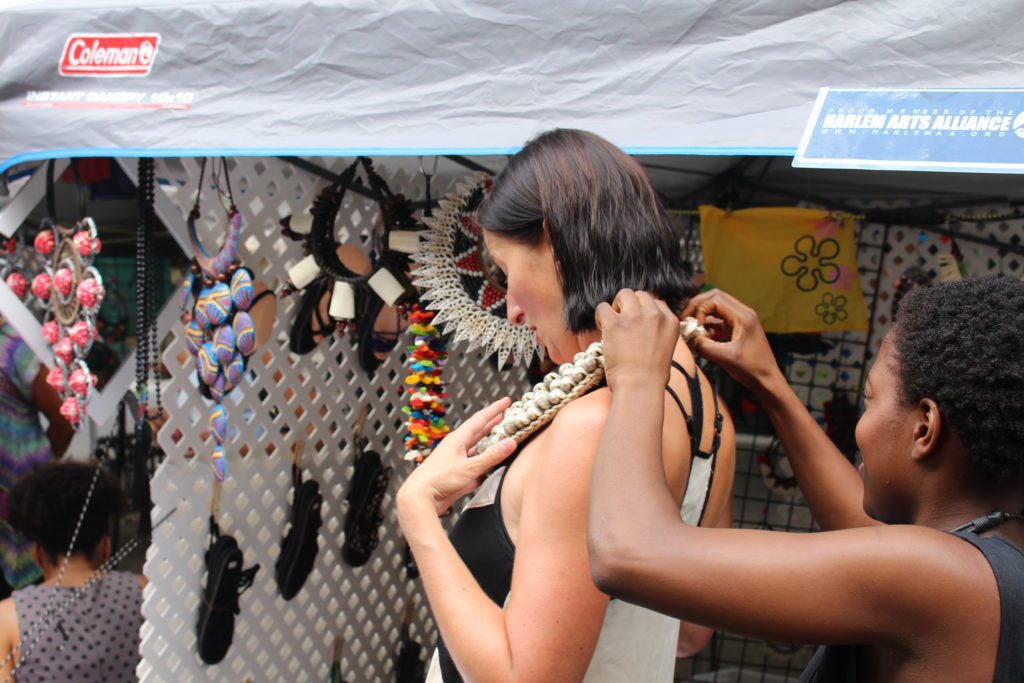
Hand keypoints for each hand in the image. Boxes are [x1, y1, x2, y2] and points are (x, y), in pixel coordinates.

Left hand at [397, 397, 517, 515]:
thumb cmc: (437, 479)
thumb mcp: (469, 467)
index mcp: (457, 439)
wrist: (420, 498)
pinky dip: (485, 466)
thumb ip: (491, 456)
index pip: (480, 419)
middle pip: (479, 432)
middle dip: (493, 424)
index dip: (495, 410)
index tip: (506, 401)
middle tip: (507, 417)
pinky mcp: (457, 475)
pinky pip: (475, 467)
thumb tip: (510, 443)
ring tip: (503, 440)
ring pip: (477, 449)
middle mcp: (456, 447)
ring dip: (490, 445)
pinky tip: (492, 468)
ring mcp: (456, 461)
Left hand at [595, 289, 679, 390]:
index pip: (657, 302)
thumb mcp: (667, 350)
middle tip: (623, 321)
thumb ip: (660, 333)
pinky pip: (603, 307)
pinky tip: (602, 328)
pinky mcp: (615, 323)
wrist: (640, 386)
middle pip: (640, 295)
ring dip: (616, 306)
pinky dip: (600, 316)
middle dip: (630, 305)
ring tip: (613, 322)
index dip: (644, 310)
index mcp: (671, 322)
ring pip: (624, 294)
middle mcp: (655, 315)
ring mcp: (635, 317)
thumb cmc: (652, 377)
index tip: (637, 322)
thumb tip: (646, 330)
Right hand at [681, 289, 782, 392]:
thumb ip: (704, 347)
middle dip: (697, 306)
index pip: (715, 300)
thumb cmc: (752, 369)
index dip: (699, 309)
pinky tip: (700, 336)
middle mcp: (742, 314)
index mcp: (743, 317)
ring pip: (715, 307)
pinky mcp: (736, 329)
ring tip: (691, 328)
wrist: (767, 380)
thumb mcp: (726, 358)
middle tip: (685, 320)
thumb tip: (688, 339)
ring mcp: (739, 320)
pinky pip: (718, 319)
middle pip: (714, 297)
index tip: (694, 326)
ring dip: (701, 315)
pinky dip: (706, 325)